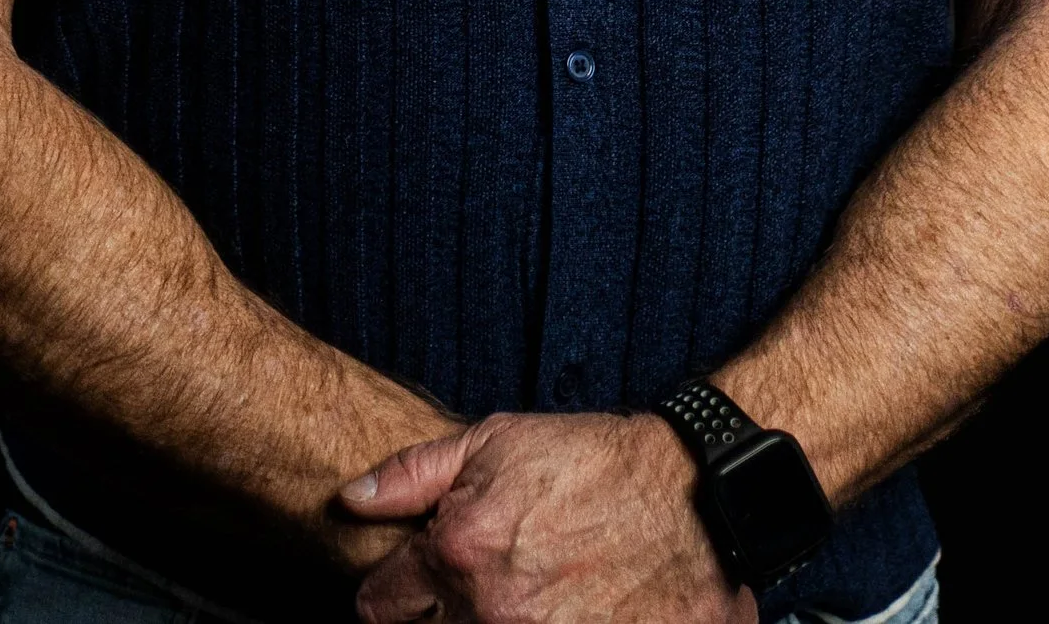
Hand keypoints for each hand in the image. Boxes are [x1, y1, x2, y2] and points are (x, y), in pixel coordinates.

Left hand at [343, 411, 755, 623]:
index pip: (381, 605)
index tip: (414, 588)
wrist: (696, 500)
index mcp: (459, 551)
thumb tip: (352, 499)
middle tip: (482, 588)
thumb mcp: (499, 441)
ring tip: (529, 597)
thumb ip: (415, 474)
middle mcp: (489, 612)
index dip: (394, 593)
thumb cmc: (598, 464)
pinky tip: (559, 610)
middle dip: (440, 617)